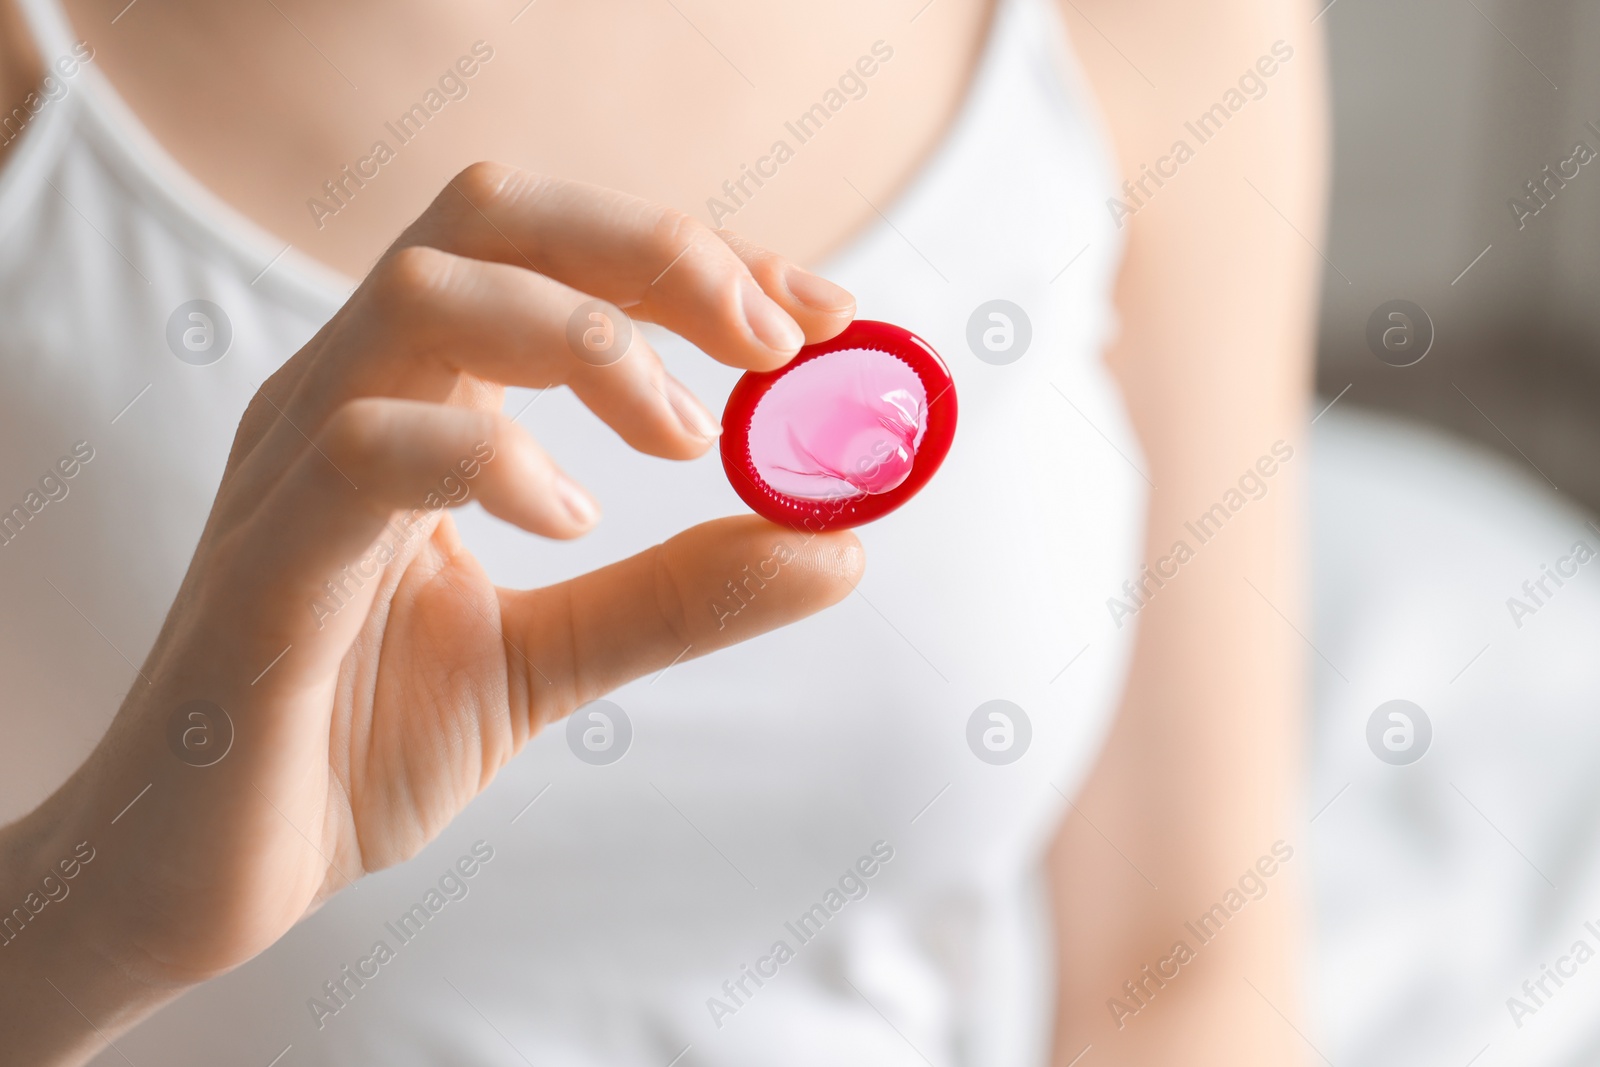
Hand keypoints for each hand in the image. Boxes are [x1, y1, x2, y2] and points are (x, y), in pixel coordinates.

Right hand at [5, 164, 860, 1062]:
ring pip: (427, 295)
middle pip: (493, 220)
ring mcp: (293, 466)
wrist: (202, 874)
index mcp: (409, 398)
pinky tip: (570, 520)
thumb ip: (678, 594)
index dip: (698, 262)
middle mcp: (344, 396)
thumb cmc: (352, 744)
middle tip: (775, 344)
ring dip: (590, 338)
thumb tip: (837, 544)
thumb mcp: (550, 660)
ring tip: (685, 436)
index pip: (555, 255)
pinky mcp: (268, 562)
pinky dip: (493, 457)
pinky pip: (369, 448)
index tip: (823, 315)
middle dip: (656, 253)